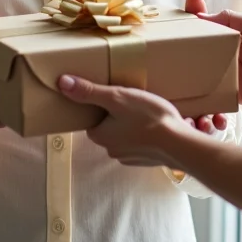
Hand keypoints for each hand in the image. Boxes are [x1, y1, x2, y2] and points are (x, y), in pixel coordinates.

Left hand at [58, 75, 182, 166]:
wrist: (179, 144)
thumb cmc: (147, 118)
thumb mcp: (116, 97)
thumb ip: (89, 91)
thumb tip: (61, 83)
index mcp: (100, 136)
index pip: (91, 118)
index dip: (99, 104)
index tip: (110, 94)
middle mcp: (112, 150)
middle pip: (107, 126)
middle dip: (117, 113)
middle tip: (130, 98)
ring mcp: (130, 157)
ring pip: (124, 134)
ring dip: (131, 123)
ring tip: (144, 108)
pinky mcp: (146, 159)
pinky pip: (139, 141)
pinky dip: (144, 132)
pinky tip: (154, 122)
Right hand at [183, 0, 232, 132]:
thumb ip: (228, 19)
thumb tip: (200, 16)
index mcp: (226, 37)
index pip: (201, 30)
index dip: (187, 25)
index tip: (173, 20)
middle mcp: (221, 58)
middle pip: (193, 60)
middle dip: (176, 64)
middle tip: (162, 68)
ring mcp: (226, 78)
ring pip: (199, 84)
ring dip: (187, 93)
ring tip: (179, 102)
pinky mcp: (234, 98)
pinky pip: (214, 105)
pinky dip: (207, 113)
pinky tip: (206, 118)